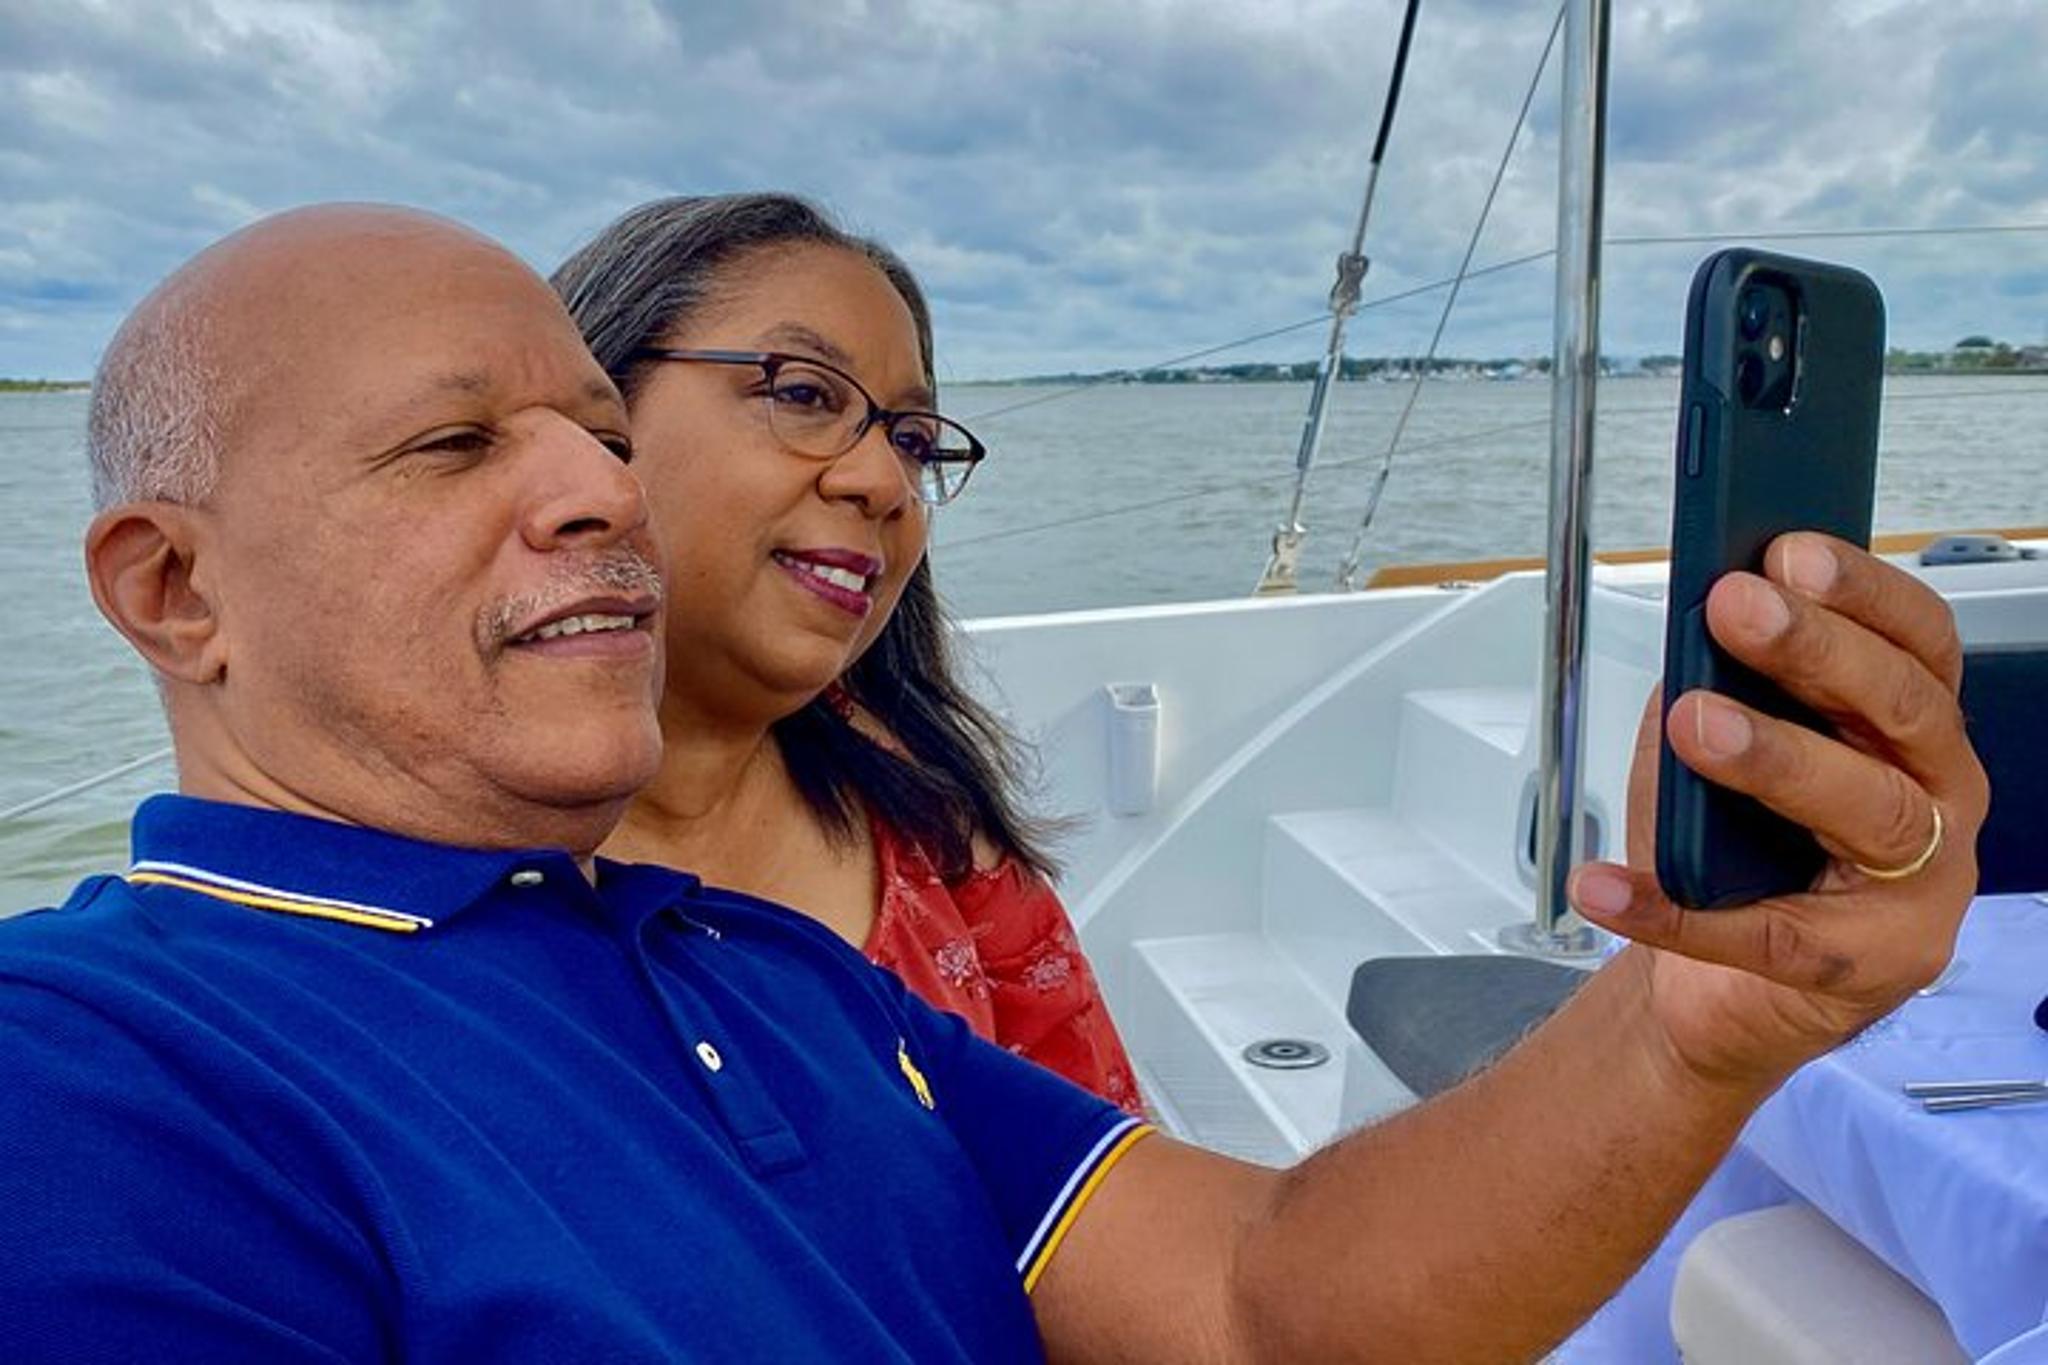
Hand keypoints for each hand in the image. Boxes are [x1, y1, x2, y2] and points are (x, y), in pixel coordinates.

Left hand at [1568, 533, 1989, 1089]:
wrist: (1722, 989)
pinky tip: (1608, 885)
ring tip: (1693, 723)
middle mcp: (1938, 796)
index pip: (1919, 641)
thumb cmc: (1740, 854)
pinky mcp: (1864, 966)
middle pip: (1901, 709)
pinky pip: (1766, 934)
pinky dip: (1675, 911)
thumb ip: (1719, 686)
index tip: (1790, 551)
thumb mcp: (1723, 748)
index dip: (1862, 591)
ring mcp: (1917, 888)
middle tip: (1735, 609)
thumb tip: (1691, 631)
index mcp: (1913, 729)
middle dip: (1815, 650)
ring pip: (1869, 809)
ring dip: (1774, 757)